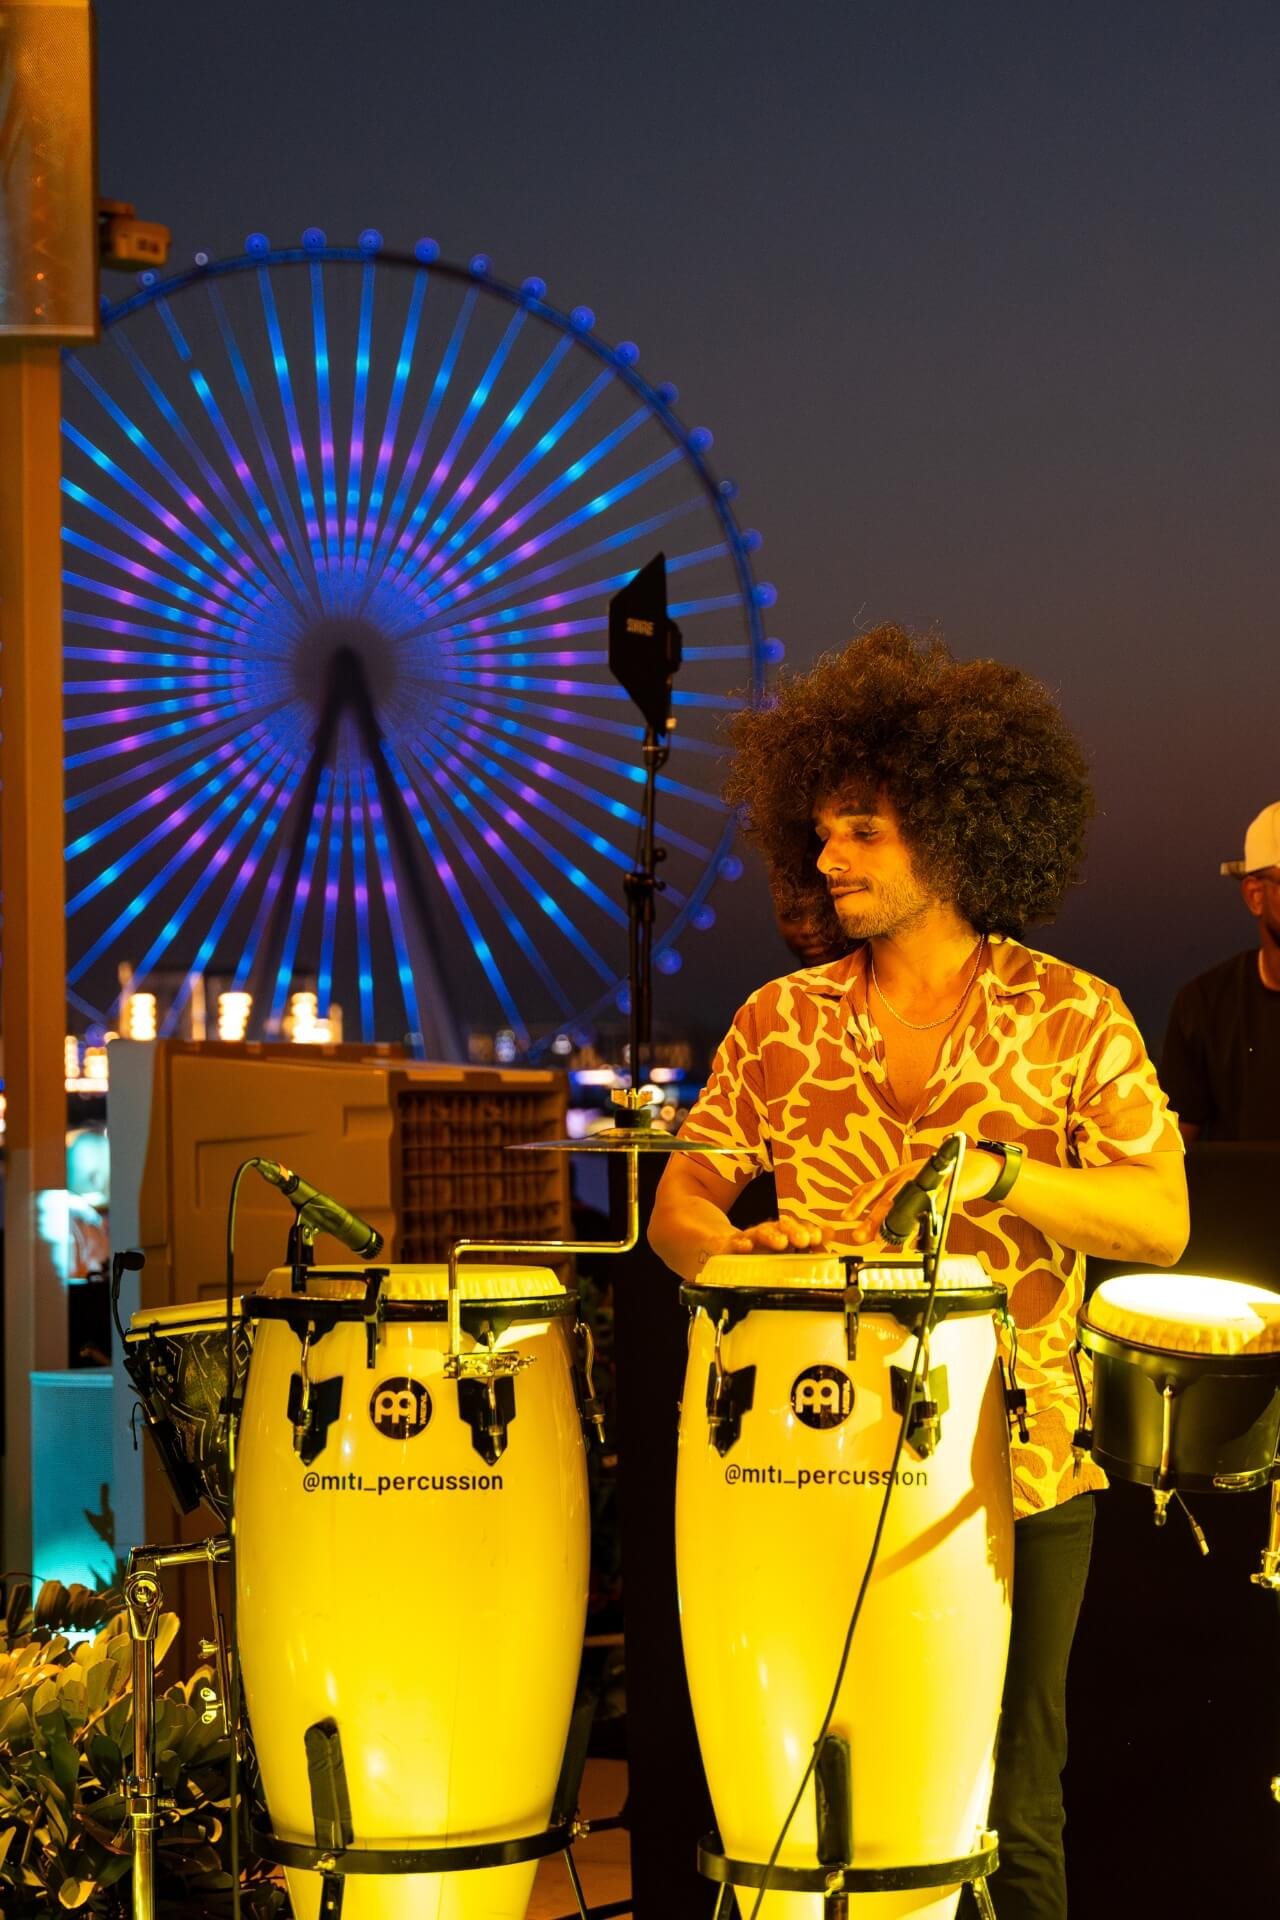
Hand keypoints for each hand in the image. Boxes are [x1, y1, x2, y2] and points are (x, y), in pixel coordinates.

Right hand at [719, 1219, 829, 1255]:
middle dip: (794, 1230)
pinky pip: (736, 1243)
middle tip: (803, 1239)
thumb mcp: (790, 1251)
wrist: (729, 1248)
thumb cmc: (763, 1252)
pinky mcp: (732, 1245)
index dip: (810, 1230)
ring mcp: (751, 1238)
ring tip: (780, 1242)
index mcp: (786, 1233)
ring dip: (772, 1235)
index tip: (818, 1238)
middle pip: (783, 1226)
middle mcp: (770, 1232)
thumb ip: (813, 1247)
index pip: (801, 1227)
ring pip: (762, 1232)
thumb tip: (835, 1240)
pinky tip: (746, 1247)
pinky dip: (741, 1244)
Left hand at [846, 1142, 994, 1242]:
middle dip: (870, 1218)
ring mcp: (926, 1182)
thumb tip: (854, 1192)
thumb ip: (881, 1187)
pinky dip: (920, 1227)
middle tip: (858, 1235)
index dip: (858, 1202)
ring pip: (905, 1203)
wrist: (971, 1165)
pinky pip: (929, 1210)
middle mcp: (908, 1176)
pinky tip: (912, 1241)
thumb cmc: (937, 1174)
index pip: (873, 1188)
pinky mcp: (944, 1191)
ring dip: (891, 1223)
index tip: (844, 1217)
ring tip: (881, 1238)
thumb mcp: (905, 1177)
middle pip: (885, 1198)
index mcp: (897, 1175)